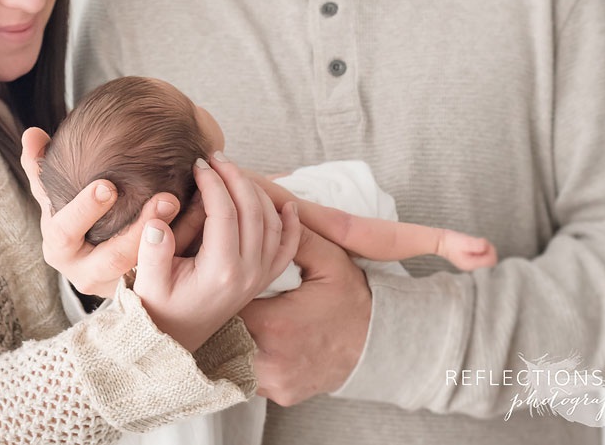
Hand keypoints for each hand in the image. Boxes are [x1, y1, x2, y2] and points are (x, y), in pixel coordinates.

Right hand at [20, 127, 181, 296]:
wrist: (92, 262)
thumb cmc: (71, 221)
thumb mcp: (53, 197)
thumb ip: (40, 167)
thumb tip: (33, 133)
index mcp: (59, 246)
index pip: (66, 230)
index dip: (84, 209)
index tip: (108, 185)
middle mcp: (86, 272)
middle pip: (112, 258)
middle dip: (139, 230)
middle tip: (166, 198)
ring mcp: (118, 284)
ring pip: (149, 266)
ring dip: (175, 234)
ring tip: (191, 202)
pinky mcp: (146, 287)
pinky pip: (170, 267)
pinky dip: (188, 239)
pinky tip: (203, 212)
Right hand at [132, 154, 300, 351]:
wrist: (173, 342)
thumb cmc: (156, 310)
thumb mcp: (146, 284)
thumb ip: (151, 251)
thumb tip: (157, 221)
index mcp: (220, 271)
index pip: (225, 213)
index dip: (213, 182)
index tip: (197, 164)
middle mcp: (247, 273)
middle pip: (253, 211)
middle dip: (235, 177)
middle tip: (215, 157)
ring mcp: (259, 276)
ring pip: (272, 222)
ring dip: (256, 191)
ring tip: (232, 170)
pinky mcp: (262, 279)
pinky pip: (287, 247)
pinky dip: (291, 223)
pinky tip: (286, 203)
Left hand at [240, 223, 370, 404]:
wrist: (382, 347)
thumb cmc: (353, 300)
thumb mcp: (329, 260)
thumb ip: (293, 236)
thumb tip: (267, 209)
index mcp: (274, 325)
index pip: (225, 302)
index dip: (223, 285)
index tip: (225, 273)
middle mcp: (268, 360)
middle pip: (223, 332)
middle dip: (222, 312)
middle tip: (225, 293)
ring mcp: (274, 382)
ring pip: (232, 357)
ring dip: (233, 335)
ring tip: (238, 315)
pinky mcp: (279, 395)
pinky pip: (250, 375)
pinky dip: (249, 356)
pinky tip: (256, 337)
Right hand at [437, 229, 497, 269]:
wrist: (439, 242)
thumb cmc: (450, 241)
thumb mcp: (466, 241)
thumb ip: (478, 245)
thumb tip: (487, 246)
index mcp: (472, 264)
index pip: (491, 260)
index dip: (491, 251)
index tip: (484, 242)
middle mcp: (472, 266)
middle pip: (490, 259)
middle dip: (488, 249)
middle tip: (479, 241)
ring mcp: (470, 263)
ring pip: (485, 257)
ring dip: (483, 248)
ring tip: (473, 242)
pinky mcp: (468, 259)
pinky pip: (480, 255)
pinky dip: (479, 248)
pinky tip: (471, 244)